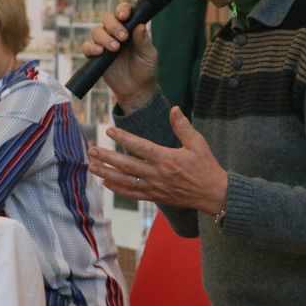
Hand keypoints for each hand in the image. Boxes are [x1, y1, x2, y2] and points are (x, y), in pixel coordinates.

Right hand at [80, 2, 158, 111]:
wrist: (137, 90)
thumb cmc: (145, 69)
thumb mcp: (148, 54)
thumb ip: (143, 40)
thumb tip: (140, 25)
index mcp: (129, 28)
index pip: (123, 12)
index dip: (122, 10)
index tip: (124, 16)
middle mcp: (115, 33)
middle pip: (107, 19)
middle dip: (114, 26)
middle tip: (123, 38)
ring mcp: (104, 43)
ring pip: (96, 31)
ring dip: (104, 37)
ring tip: (115, 48)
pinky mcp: (96, 56)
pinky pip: (87, 47)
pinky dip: (91, 48)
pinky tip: (100, 52)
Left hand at [87, 106, 226, 214]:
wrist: (214, 194)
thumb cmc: (206, 167)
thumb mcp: (198, 144)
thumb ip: (183, 127)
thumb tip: (174, 109)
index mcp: (167, 159)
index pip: (140, 147)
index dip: (123, 138)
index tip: (109, 131)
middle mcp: (158, 174)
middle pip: (127, 164)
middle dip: (107, 157)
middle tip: (91, 150)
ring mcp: (155, 187)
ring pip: (125, 180)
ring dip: (107, 173)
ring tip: (91, 167)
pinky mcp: (155, 196)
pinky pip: (132, 193)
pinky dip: (118, 188)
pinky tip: (106, 182)